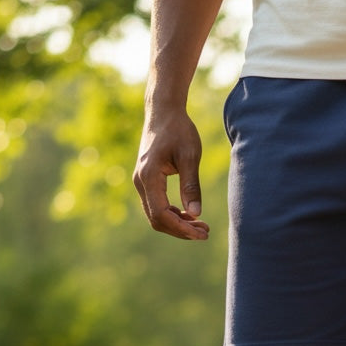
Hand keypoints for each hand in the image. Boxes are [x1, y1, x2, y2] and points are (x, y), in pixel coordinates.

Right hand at [134, 108, 209, 240]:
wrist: (164, 111)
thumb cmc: (178, 129)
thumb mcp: (190, 156)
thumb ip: (191, 185)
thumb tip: (196, 214)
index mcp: (148, 176)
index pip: (161, 214)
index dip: (181, 228)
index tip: (202, 233)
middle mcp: (140, 181)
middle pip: (157, 220)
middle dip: (181, 230)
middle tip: (205, 233)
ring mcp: (141, 182)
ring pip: (156, 215)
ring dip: (178, 225)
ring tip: (202, 227)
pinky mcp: (147, 181)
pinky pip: (157, 206)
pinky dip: (173, 215)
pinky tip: (190, 215)